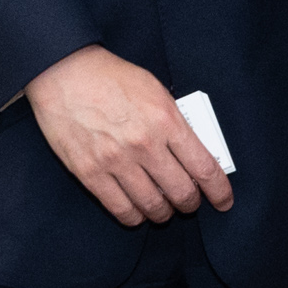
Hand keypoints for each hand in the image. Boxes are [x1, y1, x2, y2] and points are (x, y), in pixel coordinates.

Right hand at [28, 46, 232, 224]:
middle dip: (190, 203)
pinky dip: (135, 216)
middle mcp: (145, 144)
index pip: (205, 168)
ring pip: (153, 206)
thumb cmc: (111, 77)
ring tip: (162, 208)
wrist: (63, 71)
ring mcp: (116, 161)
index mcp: (166, 120)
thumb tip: (193, 154)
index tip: (223, 201)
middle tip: (188, 202)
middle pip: (182, 193)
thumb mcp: (155, 90)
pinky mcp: (90, 173)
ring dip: (163, 212)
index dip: (219, 192)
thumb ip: (176, 123)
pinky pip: (121, 210)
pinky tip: (137, 211)